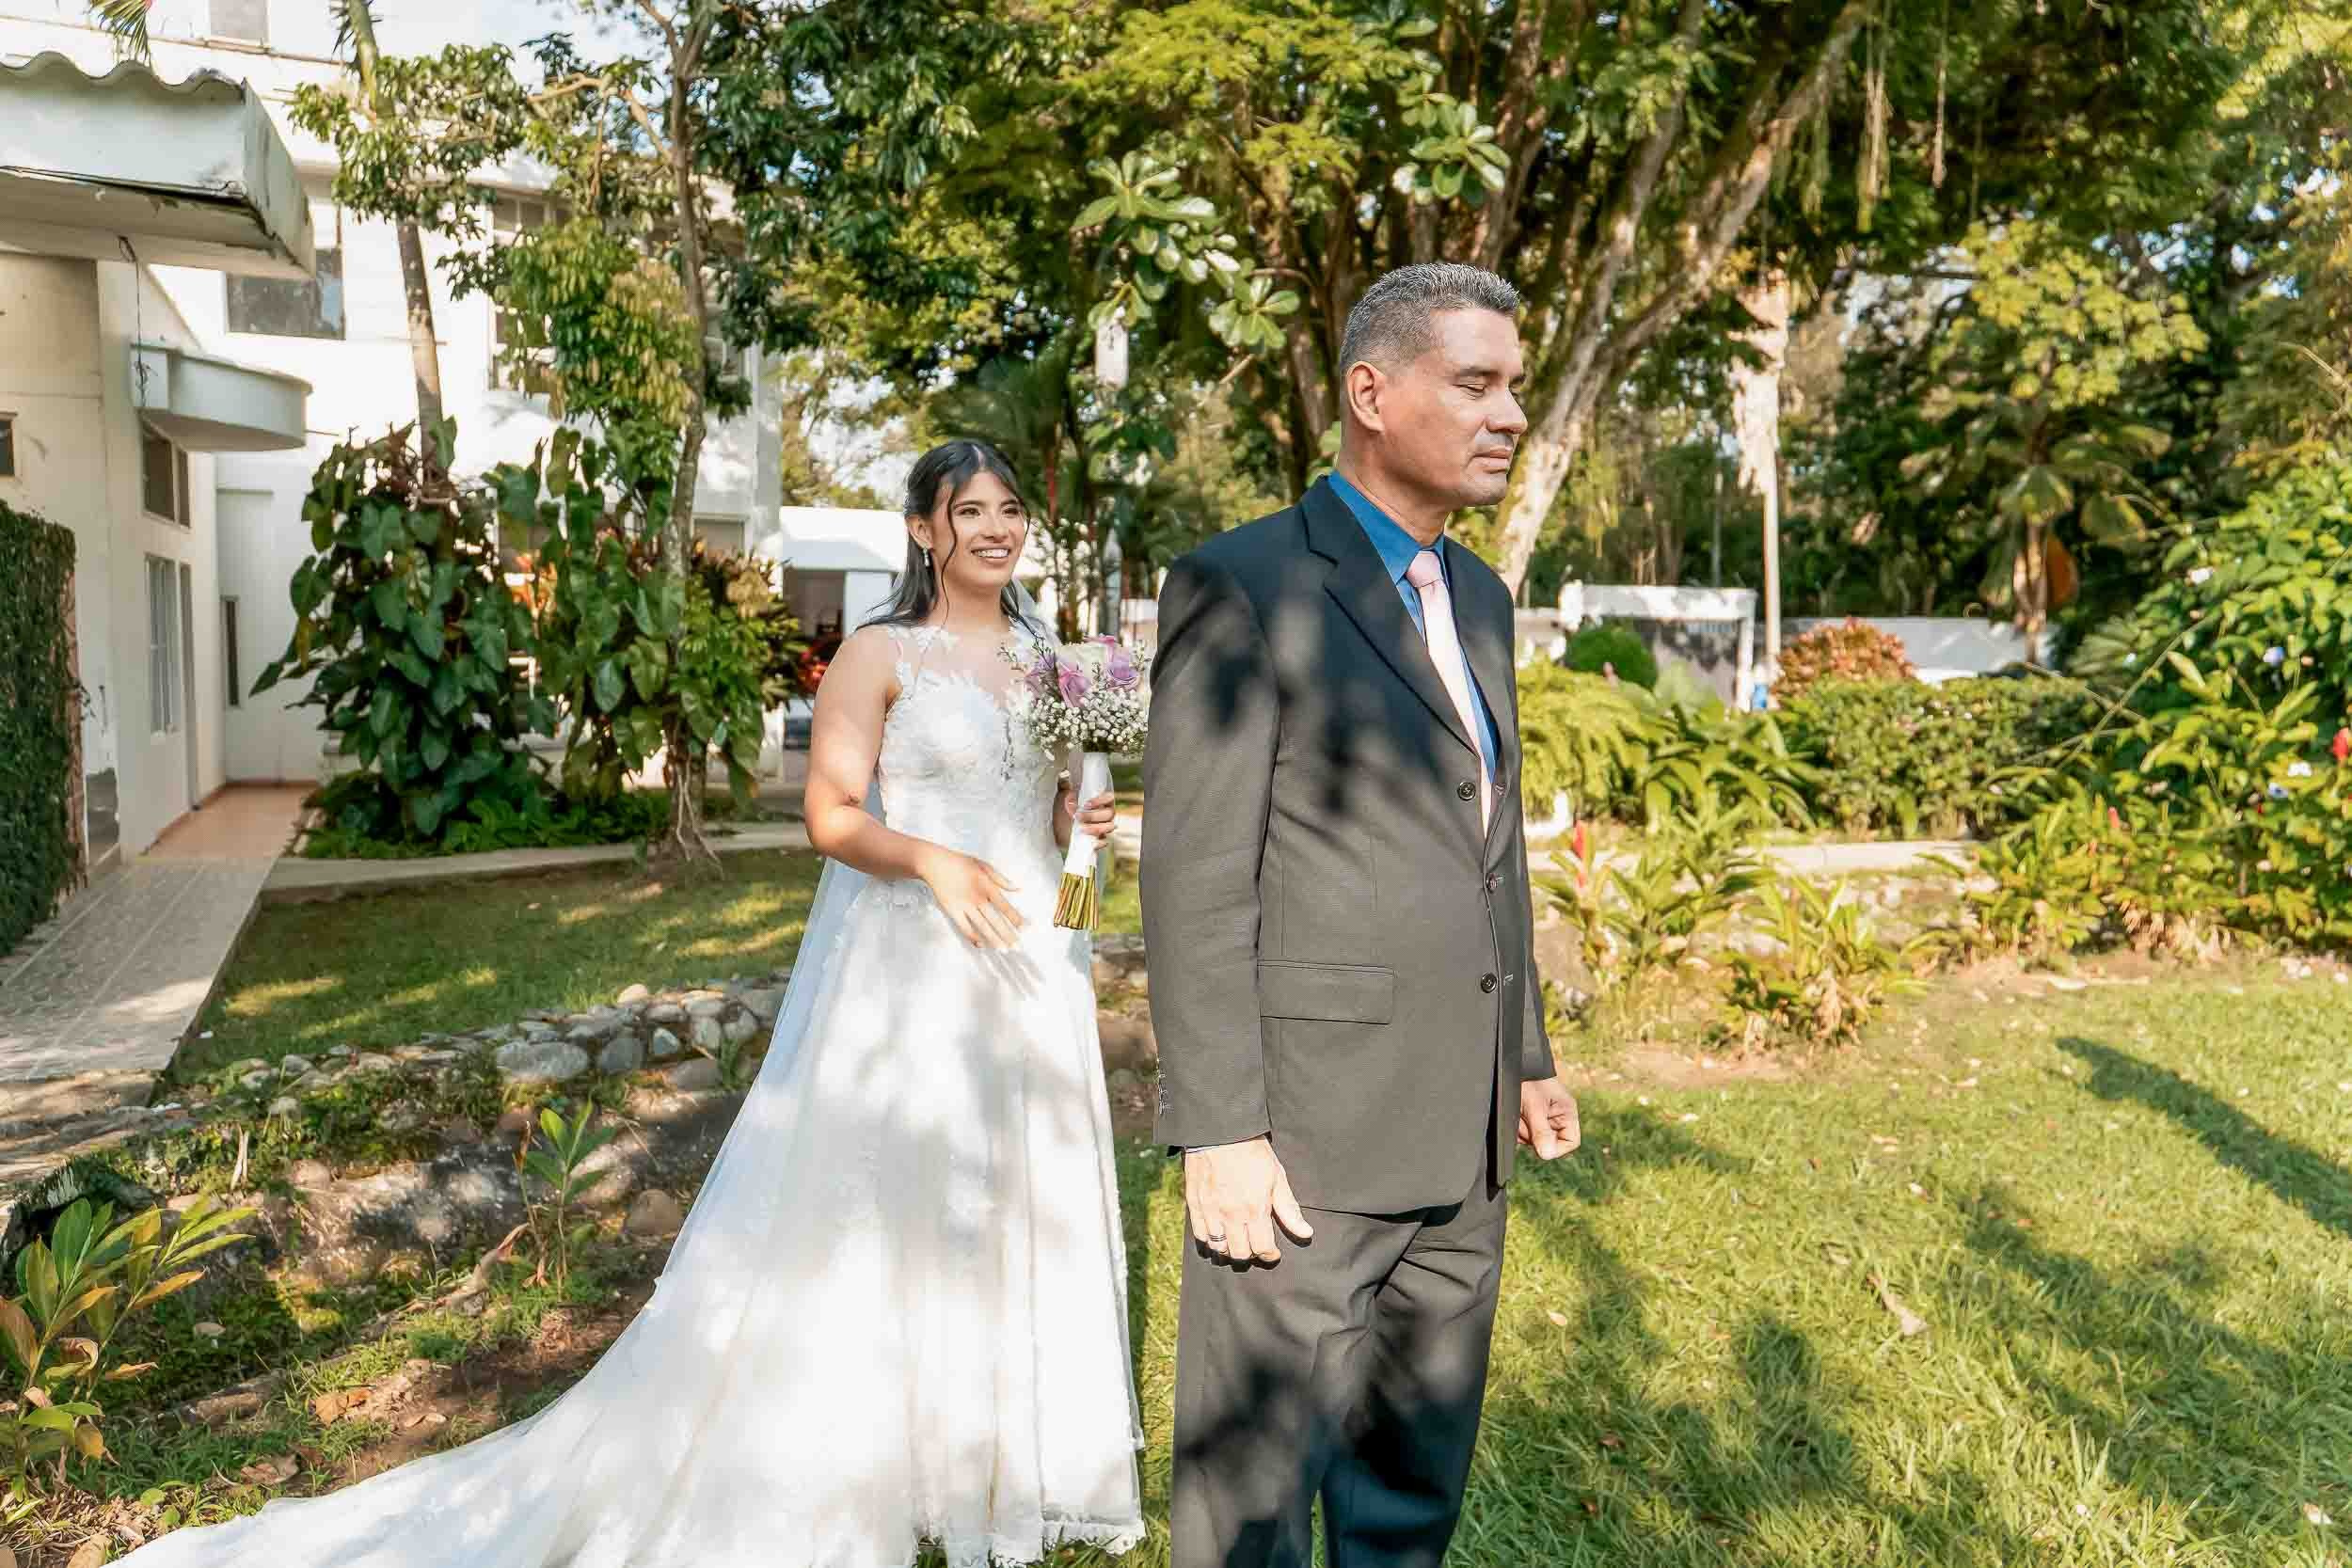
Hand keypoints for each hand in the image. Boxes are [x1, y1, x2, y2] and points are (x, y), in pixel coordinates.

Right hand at [918, 847, 1024, 950]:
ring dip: (994, 939)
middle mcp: (977, 898)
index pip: (1004, 906)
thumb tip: (1017, 888)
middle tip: (1017, 946)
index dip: (1015, 918)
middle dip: (1007, 934)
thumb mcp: (983, 865)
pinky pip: (964, 928)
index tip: (1024, 928)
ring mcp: (964, 906)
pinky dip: (973, 937)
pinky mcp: (952, 911)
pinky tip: (982, 944)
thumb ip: (1001, 879)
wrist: (935, 864)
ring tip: (1003, 949)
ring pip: (982, 926)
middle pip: (995, 920)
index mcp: (986, 886)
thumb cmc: (960, 863)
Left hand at [1056, 781, 1117, 849]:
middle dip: (1093, 816)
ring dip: (1096, 828)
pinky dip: (1099, 842)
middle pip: (1109, 814)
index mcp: (1100, 801)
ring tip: (1081, 829)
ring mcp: (1102, 827)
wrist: (1054, 828)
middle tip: (1077, 816)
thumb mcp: (1061, 796)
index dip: (1100, 801)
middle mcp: (1105, 813)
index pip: (1109, 798)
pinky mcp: (1097, 839)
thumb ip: (1064, 785)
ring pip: (1109, 827)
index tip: (1086, 804)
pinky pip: (1104, 841)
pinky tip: (1090, 842)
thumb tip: (1064, 776)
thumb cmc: (1061, 809)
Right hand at [1185, 1136, 1313, 1264]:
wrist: (1220, 1131)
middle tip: (1256, 1246)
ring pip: (1218, 1248)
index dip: (1270, 1255)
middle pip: (1240, 1254)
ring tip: (1237, 1242)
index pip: (1262, 1248)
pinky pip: (1200, 1235)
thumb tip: (1305, 1233)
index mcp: (1255, 1209)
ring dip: (1230, 1250)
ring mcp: (1210, 1211)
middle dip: (1251, 1255)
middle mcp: (1231, 1215)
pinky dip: (1209, 1241)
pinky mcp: (1194, 1204)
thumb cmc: (1252, 1152)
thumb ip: (1289, 1209)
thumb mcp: (1277, 1177)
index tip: (1273, 1252)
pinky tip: (1218, 1235)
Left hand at [1517, 1078, 1580, 1159]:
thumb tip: (1547, 1154)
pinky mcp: (1529, 1120)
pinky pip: (1522, 1134)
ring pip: (1532, 1139)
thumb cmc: (1530, 1079)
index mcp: (1566, 1114)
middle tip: (1526, 1115)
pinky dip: (1516, 1126)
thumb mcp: (1535, 1105)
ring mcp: (1543, 1120)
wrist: (1514, 1065)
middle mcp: (1556, 1119)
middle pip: (1548, 1143)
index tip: (1541, 1144)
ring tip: (1520, 1109)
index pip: (1570, 1141)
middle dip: (1533, 1133)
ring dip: (1522, 1129)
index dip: (1557, 1147)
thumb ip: (1541, 1130)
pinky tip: (1515, 1113)